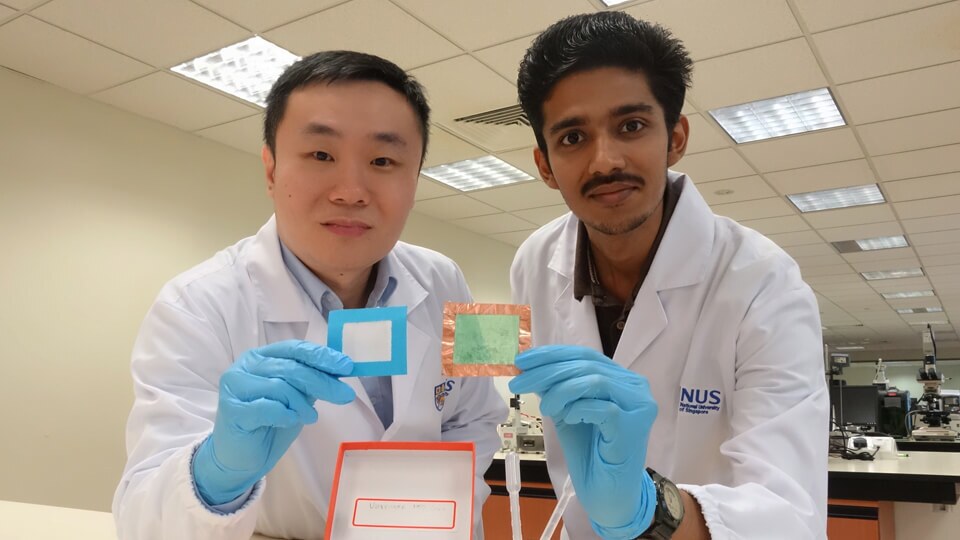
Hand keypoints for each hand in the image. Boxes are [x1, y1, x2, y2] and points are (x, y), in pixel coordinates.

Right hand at [192, 340, 354, 504]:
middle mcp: (245, 366)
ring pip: (280, 386)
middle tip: (345, 395)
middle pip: (291, 367)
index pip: (294, 348)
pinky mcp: (231, 409)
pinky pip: (266, 407)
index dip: (321, 356)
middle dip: (322, 381)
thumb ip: (309, 382)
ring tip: (311, 418)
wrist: (240, 459)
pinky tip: (291, 420)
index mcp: (260, 357)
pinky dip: (284, 414)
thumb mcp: (295, 398)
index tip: (346, 366)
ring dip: (302, 404)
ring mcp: (234, 386)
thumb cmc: (268, 425)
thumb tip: (340, 369)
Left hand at [508, 345, 657, 537]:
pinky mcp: (634, 427)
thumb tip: (530, 367)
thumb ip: (556, 389)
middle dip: (547, 371)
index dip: (552, 355)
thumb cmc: (591, 454)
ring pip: (595, 381)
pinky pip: (602, 408)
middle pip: (587, 365)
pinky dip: (578, 409)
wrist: (608, 495)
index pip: (585, 355)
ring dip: (561, 390)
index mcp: (621, 379)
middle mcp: (635, 387)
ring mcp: (638, 406)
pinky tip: (568, 418)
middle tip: (519, 382)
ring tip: (544, 407)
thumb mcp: (567, 412)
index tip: (523, 360)